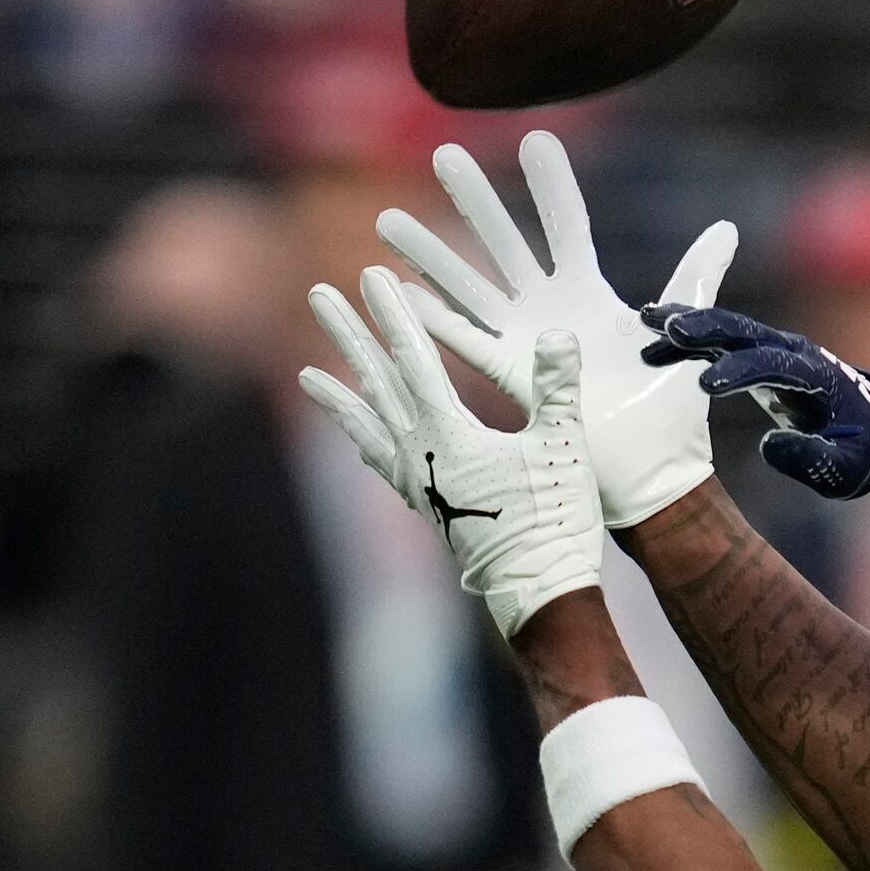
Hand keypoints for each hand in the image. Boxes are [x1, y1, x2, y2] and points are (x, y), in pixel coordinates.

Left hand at [301, 270, 601, 627]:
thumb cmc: (555, 521)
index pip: (414, 361)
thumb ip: (557, 390)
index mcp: (449, 437)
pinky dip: (364, 442)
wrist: (540, 592)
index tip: (372, 277)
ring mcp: (417, 484)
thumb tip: (560, 335)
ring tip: (306, 373)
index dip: (395, 316)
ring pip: (368, 425)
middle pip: (375, 384)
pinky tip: (355, 436)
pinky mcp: (425, 507)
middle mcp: (420, 457)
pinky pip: (383, 464)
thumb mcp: (563, 449)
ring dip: (340, 393)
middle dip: (349, 336)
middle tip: (318, 296)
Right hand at [375, 128, 737, 529]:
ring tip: (386, 220)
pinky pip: (465, 343)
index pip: (565, 226)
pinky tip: (399, 294)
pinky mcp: (511, 379)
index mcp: (587, 293)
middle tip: (447, 153)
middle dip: (475, 200)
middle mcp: (547, 310)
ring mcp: (523, 342)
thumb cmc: (672, 411)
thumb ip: (697, 276)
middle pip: (504, 243)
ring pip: (469, 286)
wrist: (657, 475)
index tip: (534, 141)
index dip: (550, 186)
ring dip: (430, 255)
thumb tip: (725, 227)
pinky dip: (432, 320)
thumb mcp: (687, 331)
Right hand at [643, 304, 869, 501]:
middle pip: (746, 332)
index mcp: (817, 376)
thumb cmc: (862, 455)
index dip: (741, 371)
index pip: (775, 365)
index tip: (705, 385)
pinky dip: (689, 339)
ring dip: (688, 324)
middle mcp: (795, 353)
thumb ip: (811, 459)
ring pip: (728, 329)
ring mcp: (775, 350)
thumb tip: (768, 446)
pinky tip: (654, 338)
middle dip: (706, 328)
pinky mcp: (760, 357)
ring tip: (646, 322)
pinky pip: (721, 342)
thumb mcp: (844, 470)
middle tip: (665, 327)